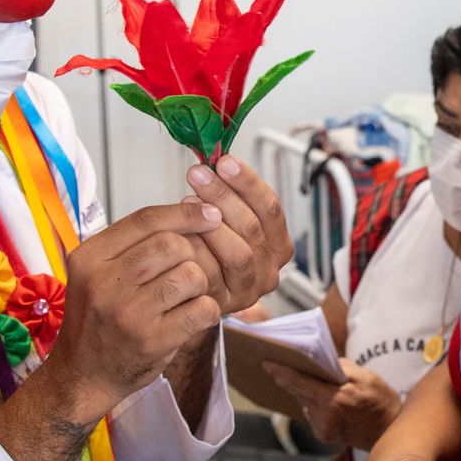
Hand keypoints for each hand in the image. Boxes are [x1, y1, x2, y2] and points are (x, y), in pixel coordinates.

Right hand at [48, 200, 226, 410]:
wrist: (82, 376)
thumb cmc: (100, 318)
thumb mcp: (98, 273)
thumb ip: (133, 244)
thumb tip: (195, 211)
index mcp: (89, 257)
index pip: (146, 219)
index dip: (185, 212)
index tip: (210, 213)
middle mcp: (103, 283)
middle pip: (172, 244)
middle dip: (193, 252)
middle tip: (191, 269)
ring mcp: (127, 313)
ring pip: (191, 274)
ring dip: (201, 283)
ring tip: (187, 296)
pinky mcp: (152, 341)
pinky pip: (202, 308)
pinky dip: (208, 309)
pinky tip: (193, 316)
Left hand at [185, 155, 292, 312]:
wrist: (193, 293)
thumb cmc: (211, 249)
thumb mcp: (229, 219)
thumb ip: (230, 194)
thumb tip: (216, 156)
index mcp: (278, 244)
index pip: (270, 207)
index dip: (247, 182)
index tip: (224, 161)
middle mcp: (270, 268)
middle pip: (253, 226)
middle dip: (224, 195)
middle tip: (199, 174)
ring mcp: (250, 289)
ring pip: (239, 252)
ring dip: (212, 223)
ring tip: (188, 201)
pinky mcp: (226, 304)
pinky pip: (215, 274)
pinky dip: (199, 250)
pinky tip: (182, 232)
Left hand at [266, 359, 401, 450]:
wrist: (388, 431)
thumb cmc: (380, 400)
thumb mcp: (366, 376)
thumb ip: (341, 367)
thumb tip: (320, 362)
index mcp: (335, 400)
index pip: (301, 383)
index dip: (282, 372)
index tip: (267, 363)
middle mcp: (325, 416)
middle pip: (298, 392)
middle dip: (287, 378)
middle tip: (275, 364)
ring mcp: (323, 428)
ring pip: (304, 403)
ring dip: (303, 391)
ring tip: (308, 379)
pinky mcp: (322, 435)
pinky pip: (311, 413)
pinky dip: (313, 403)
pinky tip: (323, 398)